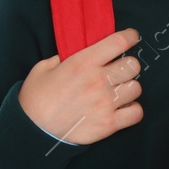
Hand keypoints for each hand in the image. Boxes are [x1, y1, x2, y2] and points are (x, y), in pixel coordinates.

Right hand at [17, 28, 143, 144]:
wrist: (32, 131)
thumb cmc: (35, 99)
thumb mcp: (44, 68)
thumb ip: (65, 57)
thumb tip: (80, 52)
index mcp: (83, 63)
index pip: (118, 42)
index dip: (129, 37)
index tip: (131, 37)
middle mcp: (98, 81)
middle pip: (133, 65)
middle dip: (128, 66)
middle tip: (119, 71)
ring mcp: (105, 103)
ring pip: (136, 88)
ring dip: (128, 89)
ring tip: (117, 93)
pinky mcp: (109, 124)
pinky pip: (136, 112)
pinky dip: (132, 110)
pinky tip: (121, 109)